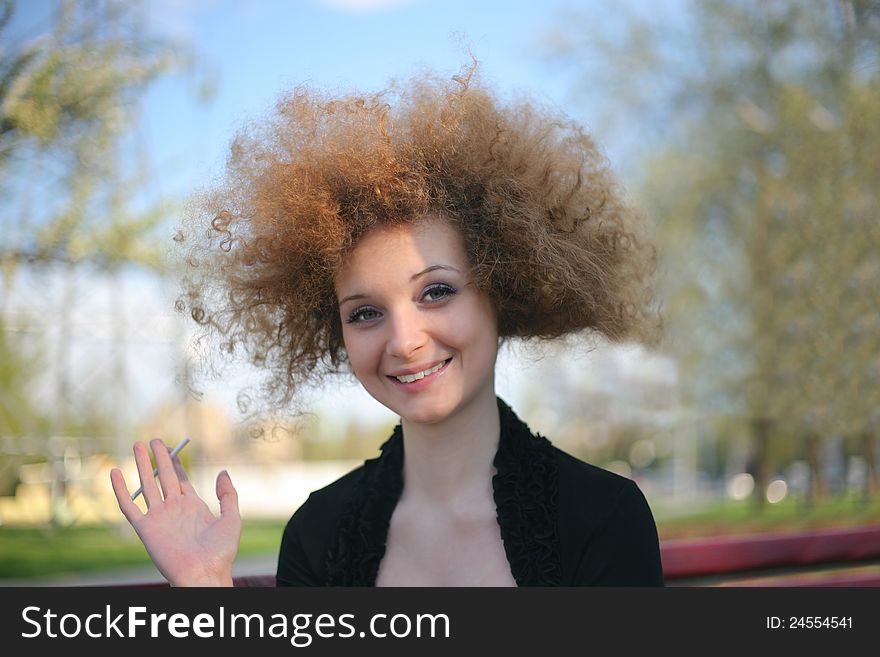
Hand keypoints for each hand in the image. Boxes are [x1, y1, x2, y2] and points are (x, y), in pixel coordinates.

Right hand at [110, 439, 240, 586]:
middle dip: (158, 458)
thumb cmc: (221, 552)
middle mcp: (174, 509)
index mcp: (193, 506)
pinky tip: (115, 473)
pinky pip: (129, 507)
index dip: (175, 464)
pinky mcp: (146, 529)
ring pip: (146, 486)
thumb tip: (223, 471)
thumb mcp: (232, 518)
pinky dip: (120, 490)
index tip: (171, 448)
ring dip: (141, 466)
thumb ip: (228, 495)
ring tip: (137, 445)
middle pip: (163, 478)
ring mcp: (159, 518)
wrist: (204, 574)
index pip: (180, 480)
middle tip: (153, 440)